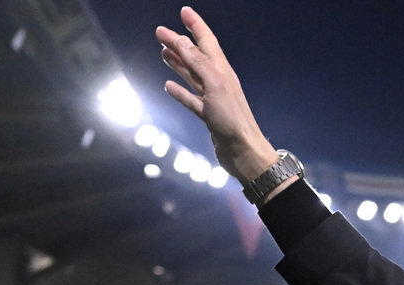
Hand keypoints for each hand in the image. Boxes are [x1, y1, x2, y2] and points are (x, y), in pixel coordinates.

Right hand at [155, 7, 277, 182]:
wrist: (243, 151)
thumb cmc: (233, 119)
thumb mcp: (215, 85)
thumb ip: (198, 64)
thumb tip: (183, 42)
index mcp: (222, 71)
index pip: (207, 41)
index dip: (196, 25)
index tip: (184, 12)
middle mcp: (218, 81)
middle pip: (196, 57)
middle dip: (179, 43)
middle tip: (160, 32)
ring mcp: (213, 99)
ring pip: (192, 76)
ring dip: (178, 63)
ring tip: (163, 53)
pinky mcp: (209, 116)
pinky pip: (191, 99)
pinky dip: (180, 91)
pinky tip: (168, 86)